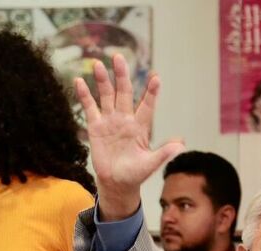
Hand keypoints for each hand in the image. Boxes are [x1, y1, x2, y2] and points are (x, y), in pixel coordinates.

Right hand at [73, 53, 183, 220]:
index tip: (156, 78)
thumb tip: (181, 145)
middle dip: (122, 75)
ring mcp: (110, 121)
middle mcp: (125, 118)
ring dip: (102, 80)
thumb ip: (163, 153)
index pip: (147, 104)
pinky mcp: (95, 127)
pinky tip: (79, 81)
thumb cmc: (135, 174)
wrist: (116, 183)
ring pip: (106, 95)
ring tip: (98, 64)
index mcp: (140, 126)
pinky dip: (84, 95)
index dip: (151, 92)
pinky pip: (89, 108)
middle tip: (118, 57)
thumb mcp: (150, 165)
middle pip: (124, 92)